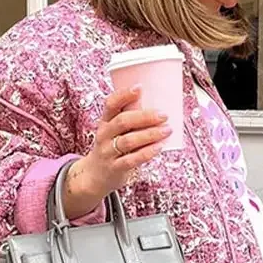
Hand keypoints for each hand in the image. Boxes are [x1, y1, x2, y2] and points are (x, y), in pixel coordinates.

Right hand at [63, 87, 171, 218]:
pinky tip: (159, 147)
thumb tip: (156, 106)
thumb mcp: (114, 131)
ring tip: (167, 130)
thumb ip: (129, 119)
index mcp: (105, 121)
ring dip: (150, 134)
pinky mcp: (115, 167)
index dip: (124, 95)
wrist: (95, 175)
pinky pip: (132, 159)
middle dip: (145, 116)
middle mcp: (104, 135)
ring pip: (129, 140)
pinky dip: (147, 152)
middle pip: (123, 121)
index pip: (110, 104)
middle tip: (164, 115)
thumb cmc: (111, 148)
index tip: (139, 87)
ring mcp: (108, 152)